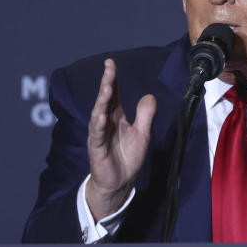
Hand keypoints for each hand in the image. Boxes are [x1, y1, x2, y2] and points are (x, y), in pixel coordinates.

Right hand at [84, 58, 156, 220]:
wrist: (120, 182)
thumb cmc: (128, 157)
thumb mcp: (142, 134)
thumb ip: (145, 115)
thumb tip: (149, 95)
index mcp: (116, 117)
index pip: (113, 94)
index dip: (112, 79)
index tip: (111, 63)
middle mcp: (105, 122)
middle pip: (105, 99)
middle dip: (107, 84)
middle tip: (109, 69)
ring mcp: (99, 134)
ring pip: (99, 113)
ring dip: (102, 100)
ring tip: (107, 87)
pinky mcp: (96, 147)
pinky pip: (97, 133)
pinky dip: (98, 123)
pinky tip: (101, 114)